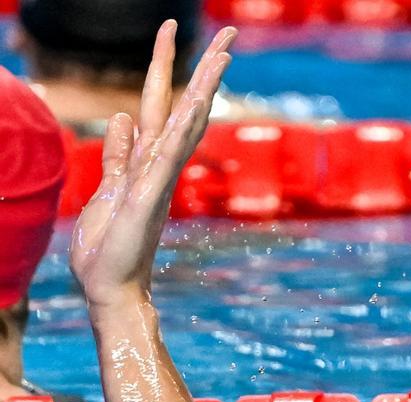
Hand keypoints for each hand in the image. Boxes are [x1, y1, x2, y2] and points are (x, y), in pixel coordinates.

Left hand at [69, 21, 236, 312]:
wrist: (111, 288)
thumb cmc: (107, 248)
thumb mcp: (106, 190)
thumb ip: (118, 155)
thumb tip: (122, 119)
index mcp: (147, 160)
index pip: (160, 103)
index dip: (164, 65)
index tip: (172, 29)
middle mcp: (160, 164)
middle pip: (185, 106)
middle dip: (205, 68)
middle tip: (231, 34)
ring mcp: (160, 178)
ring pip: (187, 125)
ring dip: (205, 89)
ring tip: (224, 55)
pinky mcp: (150, 195)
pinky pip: (169, 155)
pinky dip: (183, 130)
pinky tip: (196, 104)